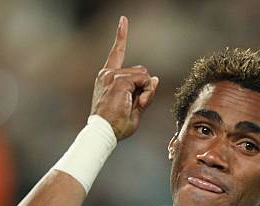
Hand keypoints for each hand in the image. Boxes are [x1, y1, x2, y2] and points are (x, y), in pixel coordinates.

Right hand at [90, 16, 158, 139]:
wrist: (103, 132)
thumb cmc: (115, 126)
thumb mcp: (134, 109)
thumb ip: (144, 93)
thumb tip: (155, 78)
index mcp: (107, 78)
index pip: (116, 54)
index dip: (121, 36)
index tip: (124, 20)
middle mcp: (107, 73)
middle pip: (140, 71)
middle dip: (144, 88)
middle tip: (136, 105)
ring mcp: (112, 76)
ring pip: (143, 75)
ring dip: (145, 91)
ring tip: (133, 106)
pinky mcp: (119, 80)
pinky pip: (143, 81)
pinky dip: (145, 93)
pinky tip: (135, 103)